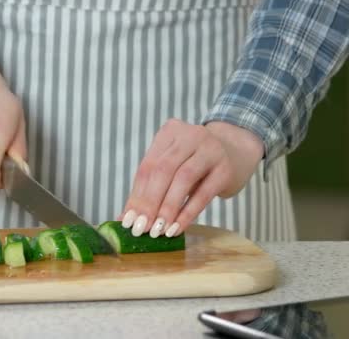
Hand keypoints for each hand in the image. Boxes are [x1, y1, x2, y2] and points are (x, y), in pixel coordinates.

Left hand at [119, 119, 263, 237]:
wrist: (235, 152)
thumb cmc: (194, 162)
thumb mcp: (172, 166)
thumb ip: (150, 187)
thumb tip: (127, 218)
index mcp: (170, 132)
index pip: (147, 166)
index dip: (136, 195)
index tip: (127, 221)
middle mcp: (190, 135)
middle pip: (163, 170)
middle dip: (149, 202)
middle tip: (141, 228)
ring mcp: (211, 149)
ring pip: (183, 179)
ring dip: (168, 208)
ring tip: (158, 230)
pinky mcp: (226, 169)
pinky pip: (203, 194)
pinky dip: (187, 213)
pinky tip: (176, 228)